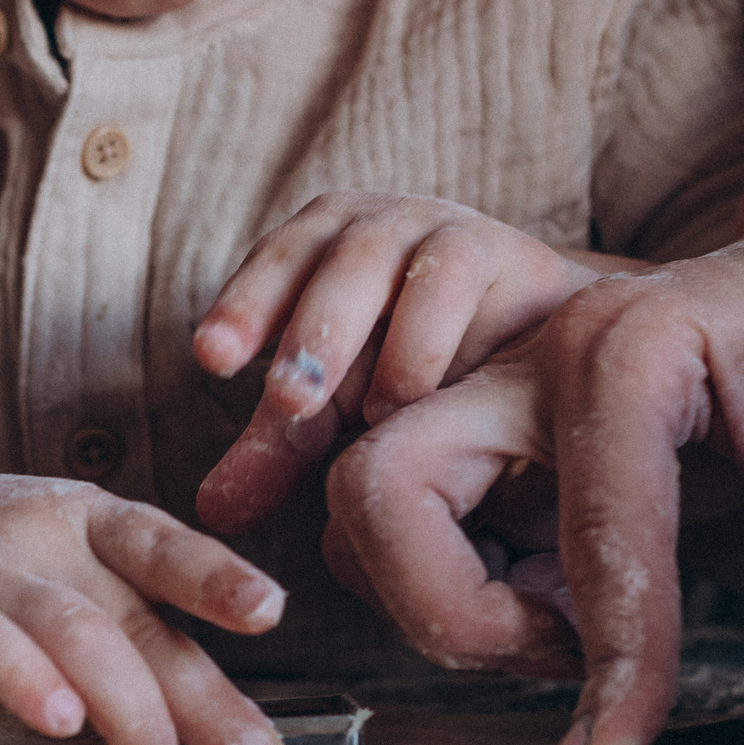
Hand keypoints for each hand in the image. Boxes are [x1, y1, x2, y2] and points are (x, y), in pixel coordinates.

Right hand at [0, 454, 289, 744]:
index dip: (217, 578)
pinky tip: (59, 720)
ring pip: (76, 634)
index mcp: (94, 524)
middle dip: (197, 695)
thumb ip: (132, 636)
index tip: (270, 611)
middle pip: (133, 619)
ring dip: (128, 709)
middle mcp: (50, 542)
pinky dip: (28, 682)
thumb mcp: (66, 572)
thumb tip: (220, 725)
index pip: (164, 546)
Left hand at [191, 191, 612, 534]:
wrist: (531, 348)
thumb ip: (276, 450)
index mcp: (316, 250)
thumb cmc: (405, 372)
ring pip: (402, 263)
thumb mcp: (334, 412)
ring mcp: (441, 234)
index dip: (242, 308)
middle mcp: (374, 230)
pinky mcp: (507, 252)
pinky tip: (426, 399)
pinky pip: (463, 278)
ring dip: (386, 339)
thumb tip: (212, 514)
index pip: (272, 267)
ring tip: (373, 417)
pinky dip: (439, 337)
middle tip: (289, 400)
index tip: (212, 359)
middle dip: (310, 330)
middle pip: (331, 262)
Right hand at [244, 0, 743, 744]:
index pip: (587, 538)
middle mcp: (532, 360)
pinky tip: (561, 606)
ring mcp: (496, 394)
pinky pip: (407, 528)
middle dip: (447, 610)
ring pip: (368, 518)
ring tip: (571, 633)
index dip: (604, 670)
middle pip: (381, 496)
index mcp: (628, 349)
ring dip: (445, 605)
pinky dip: (456, 590)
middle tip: (563, 656)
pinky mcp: (491, 437)